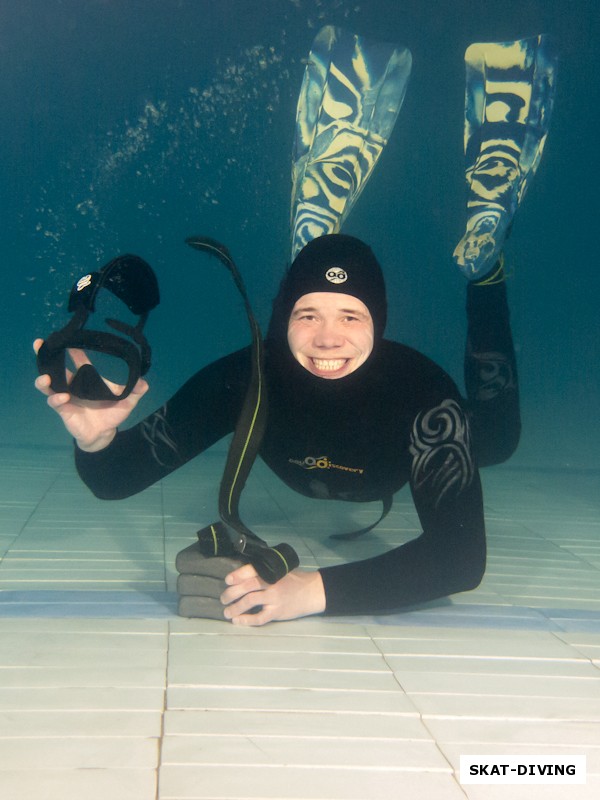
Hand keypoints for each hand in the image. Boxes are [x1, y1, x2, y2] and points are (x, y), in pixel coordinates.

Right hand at [33, 338, 148, 450]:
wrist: (105, 433)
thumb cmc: (112, 414)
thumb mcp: (127, 401)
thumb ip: (136, 390)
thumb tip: (144, 382)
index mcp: (85, 379)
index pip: (78, 360)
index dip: (75, 350)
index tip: (71, 340)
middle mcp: (72, 385)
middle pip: (54, 368)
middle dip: (45, 356)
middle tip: (38, 344)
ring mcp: (66, 397)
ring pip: (48, 386)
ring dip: (44, 381)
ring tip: (45, 377)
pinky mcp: (64, 411)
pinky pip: (55, 403)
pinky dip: (57, 399)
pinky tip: (63, 397)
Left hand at [220, 564, 325, 626]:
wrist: (312, 592)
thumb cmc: (295, 579)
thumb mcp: (281, 570)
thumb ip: (265, 571)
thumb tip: (241, 575)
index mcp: (272, 571)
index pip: (251, 570)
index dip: (237, 575)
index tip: (227, 580)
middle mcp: (272, 583)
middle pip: (247, 586)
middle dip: (232, 593)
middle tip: (223, 598)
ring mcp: (274, 598)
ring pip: (250, 601)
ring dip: (235, 607)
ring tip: (227, 612)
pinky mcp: (277, 612)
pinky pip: (259, 617)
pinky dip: (247, 620)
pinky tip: (238, 621)